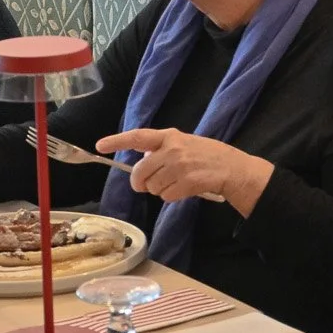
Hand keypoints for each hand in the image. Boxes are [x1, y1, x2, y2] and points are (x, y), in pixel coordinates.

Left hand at [96, 128, 273, 216]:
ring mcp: (179, 166)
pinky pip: (166, 196)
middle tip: (146, 185)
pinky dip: (172, 196)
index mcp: (169, 136)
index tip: (100, 145)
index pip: (138, 137)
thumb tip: (141, 165)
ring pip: (152, 187)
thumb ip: (162, 151)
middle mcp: (172, 149)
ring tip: (177, 182)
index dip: (117, 141)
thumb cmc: (207, 155)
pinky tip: (185, 189)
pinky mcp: (187, 182)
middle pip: (140, 172)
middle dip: (140, 182)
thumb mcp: (184, 144)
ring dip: (160, 190)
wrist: (233, 168)